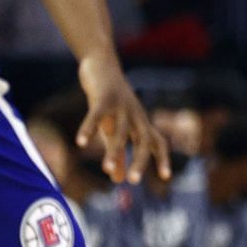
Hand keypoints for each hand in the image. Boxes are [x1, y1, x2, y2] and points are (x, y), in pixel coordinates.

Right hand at [76, 54, 168, 183]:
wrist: (102, 65)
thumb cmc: (110, 102)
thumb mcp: (114, 129)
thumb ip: (117, 154)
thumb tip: (119, 180)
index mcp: (141, 123)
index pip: (157, 142)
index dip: (163, 158)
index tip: (166, 177)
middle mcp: (135, 116)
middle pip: (144, 140)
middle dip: (140, 160)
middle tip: (134, 181)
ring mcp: (121, 106)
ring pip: (120, 131)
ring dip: (114, 151)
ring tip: (105, 169)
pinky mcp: (103, 97)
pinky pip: (96, 115)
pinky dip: (89, 128)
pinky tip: (80, 142)